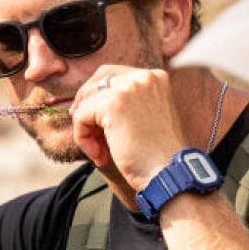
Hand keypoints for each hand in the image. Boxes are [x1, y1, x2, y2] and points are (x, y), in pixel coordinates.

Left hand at [70, 65, 185, 194]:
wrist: (167, 173)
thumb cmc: (156, 156)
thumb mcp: (145, 118)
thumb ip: (124, 104)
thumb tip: (83, 103)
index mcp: (155, 77)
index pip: (113, 76)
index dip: (98, 98)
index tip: (96, 124)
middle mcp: (144, 77)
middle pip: (97, 80)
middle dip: (86, 107)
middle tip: (89, 136)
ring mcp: (129, 88)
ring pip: (86, 100)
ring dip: (86, 129)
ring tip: (100, 152)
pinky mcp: (114, 104)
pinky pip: (80, 116)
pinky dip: (83, 138)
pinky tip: (99, 155)